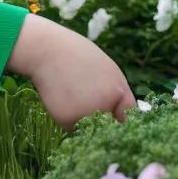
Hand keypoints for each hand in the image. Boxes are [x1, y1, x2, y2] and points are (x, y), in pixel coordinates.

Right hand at [6, 14, 135, 129]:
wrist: (48, 50)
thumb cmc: (78, 55)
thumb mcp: (107, 69)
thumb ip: (115, 93)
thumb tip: (120, 117)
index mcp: (118, 90)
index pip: (129, 116)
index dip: (124, 120)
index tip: (118, 122)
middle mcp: (105, 106)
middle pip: (107, 124)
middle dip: (101, 117)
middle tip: (86, 95)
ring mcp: (86, 115)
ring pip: (88, 127)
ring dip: (82, 118)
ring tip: (72, 91)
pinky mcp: (67, 121)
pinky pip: (72, 127)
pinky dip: (67, 117)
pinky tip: (61, 97)